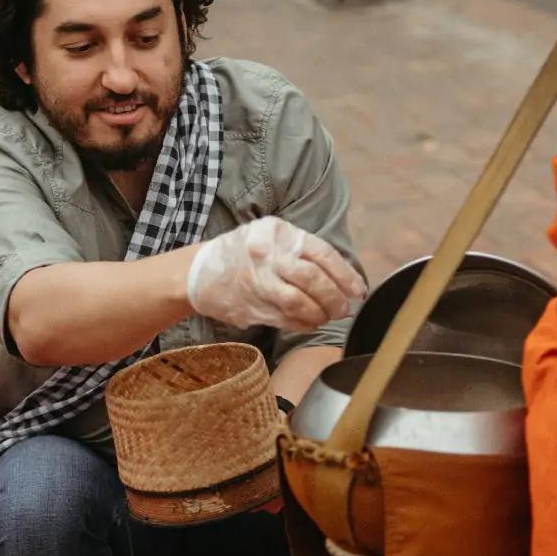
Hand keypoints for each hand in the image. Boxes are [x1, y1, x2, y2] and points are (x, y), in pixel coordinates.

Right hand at [186, 216, 364, 331]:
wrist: (199, 272)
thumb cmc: (243, 253)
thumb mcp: (270, 237)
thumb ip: (303, 251)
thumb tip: (344, 278)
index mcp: (277, 232)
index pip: (321, 254)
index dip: (345, 275)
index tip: (358, 290)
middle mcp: (266, 254)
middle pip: (312, 279)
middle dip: (335, 298)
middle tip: (343, 308)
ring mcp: (256, 281)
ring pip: (299, 302)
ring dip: (320, 314)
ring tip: (327, 316)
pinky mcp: (251, 306)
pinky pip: (286, 318)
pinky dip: (304, 323)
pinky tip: (310, 322)